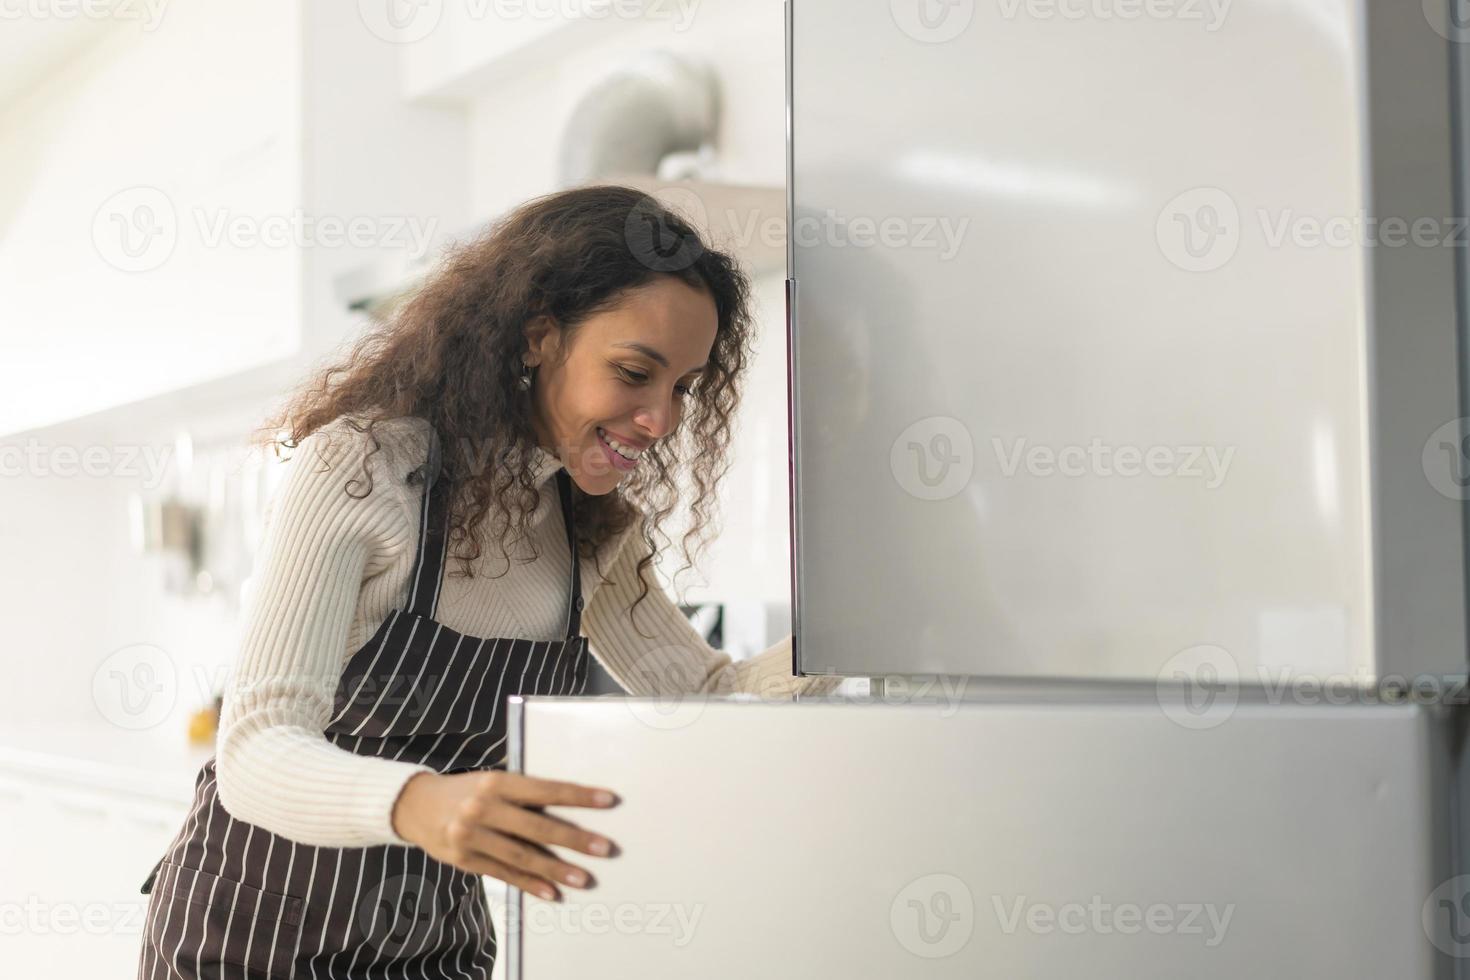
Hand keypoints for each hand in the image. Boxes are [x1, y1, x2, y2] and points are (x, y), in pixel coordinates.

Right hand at [391, 770, 618, 900]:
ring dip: (556, 869)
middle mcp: (484, 808)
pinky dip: (530, 885)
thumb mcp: (493, 782)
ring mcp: (472, 836)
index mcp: (497, 782)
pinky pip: (504, 874)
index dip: (578, 796)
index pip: (546, 789)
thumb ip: (523, 795)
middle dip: (575, 838)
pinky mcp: (465, 860)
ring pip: (522, 855)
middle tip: (604, 848)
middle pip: (538, 826)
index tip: (608, 801)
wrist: (415, 805)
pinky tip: (552, 892)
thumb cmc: (466, 791)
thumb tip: (568, 810)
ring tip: (584, 878)